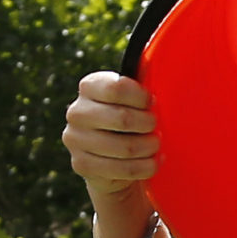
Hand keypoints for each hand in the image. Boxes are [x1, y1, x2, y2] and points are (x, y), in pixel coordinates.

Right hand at [62, 72, 158, 220]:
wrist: (111, 160)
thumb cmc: (130, 123)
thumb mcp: (134, 101)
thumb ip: (141, 89)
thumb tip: (161, 68)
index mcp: (89, 87)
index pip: (117, 87)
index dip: (142, 98)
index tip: (151, 104)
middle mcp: (76, 112)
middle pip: (123, 118)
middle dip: (148, 125)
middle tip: (155, 128)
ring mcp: (75, 139)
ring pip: (126, 147)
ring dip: (149, 148)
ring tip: (155, 145)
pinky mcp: (82, 165)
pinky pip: (124, 169)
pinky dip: (146, 167)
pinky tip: (153, 162)